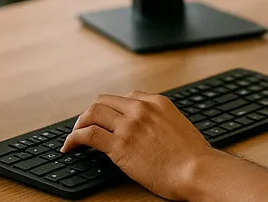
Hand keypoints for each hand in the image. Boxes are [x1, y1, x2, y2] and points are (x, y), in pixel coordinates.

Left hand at [61, 92, 215, 199]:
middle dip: (92, 112)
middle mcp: (141, 109)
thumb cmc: (193, 157)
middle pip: (105, 101)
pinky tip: (70, 146)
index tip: (106, 118)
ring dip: (79, 123)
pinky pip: (88, 134)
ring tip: (74, 135)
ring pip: (92, 113)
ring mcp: (129, 125)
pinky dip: (73, 138)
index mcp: (157, 103)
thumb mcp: (179, 127)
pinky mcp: (119, 145)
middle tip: (85, 125)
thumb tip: (150, 130)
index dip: (112, 108)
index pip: (126, 97)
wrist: (197, 170)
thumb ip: (162, 121)